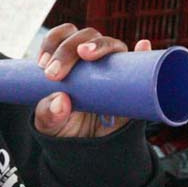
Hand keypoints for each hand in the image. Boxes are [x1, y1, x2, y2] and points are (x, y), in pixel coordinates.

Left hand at [33, 23, 152, 137]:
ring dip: (100, 45)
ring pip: (113, 45)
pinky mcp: (133, 86)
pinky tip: (142, 46)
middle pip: (86, 37)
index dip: (54, 42)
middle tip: (54, 74)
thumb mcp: (49, 125)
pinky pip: (142, 67)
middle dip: (68, 49)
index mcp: (69, 59)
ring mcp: (115, 70)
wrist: (88, 150)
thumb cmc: (65, 128)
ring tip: (87, 53)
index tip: (43, 64)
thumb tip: (61, 100)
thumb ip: (47, 115)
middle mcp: (94, 59)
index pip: (63, 36)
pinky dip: (143, 54)